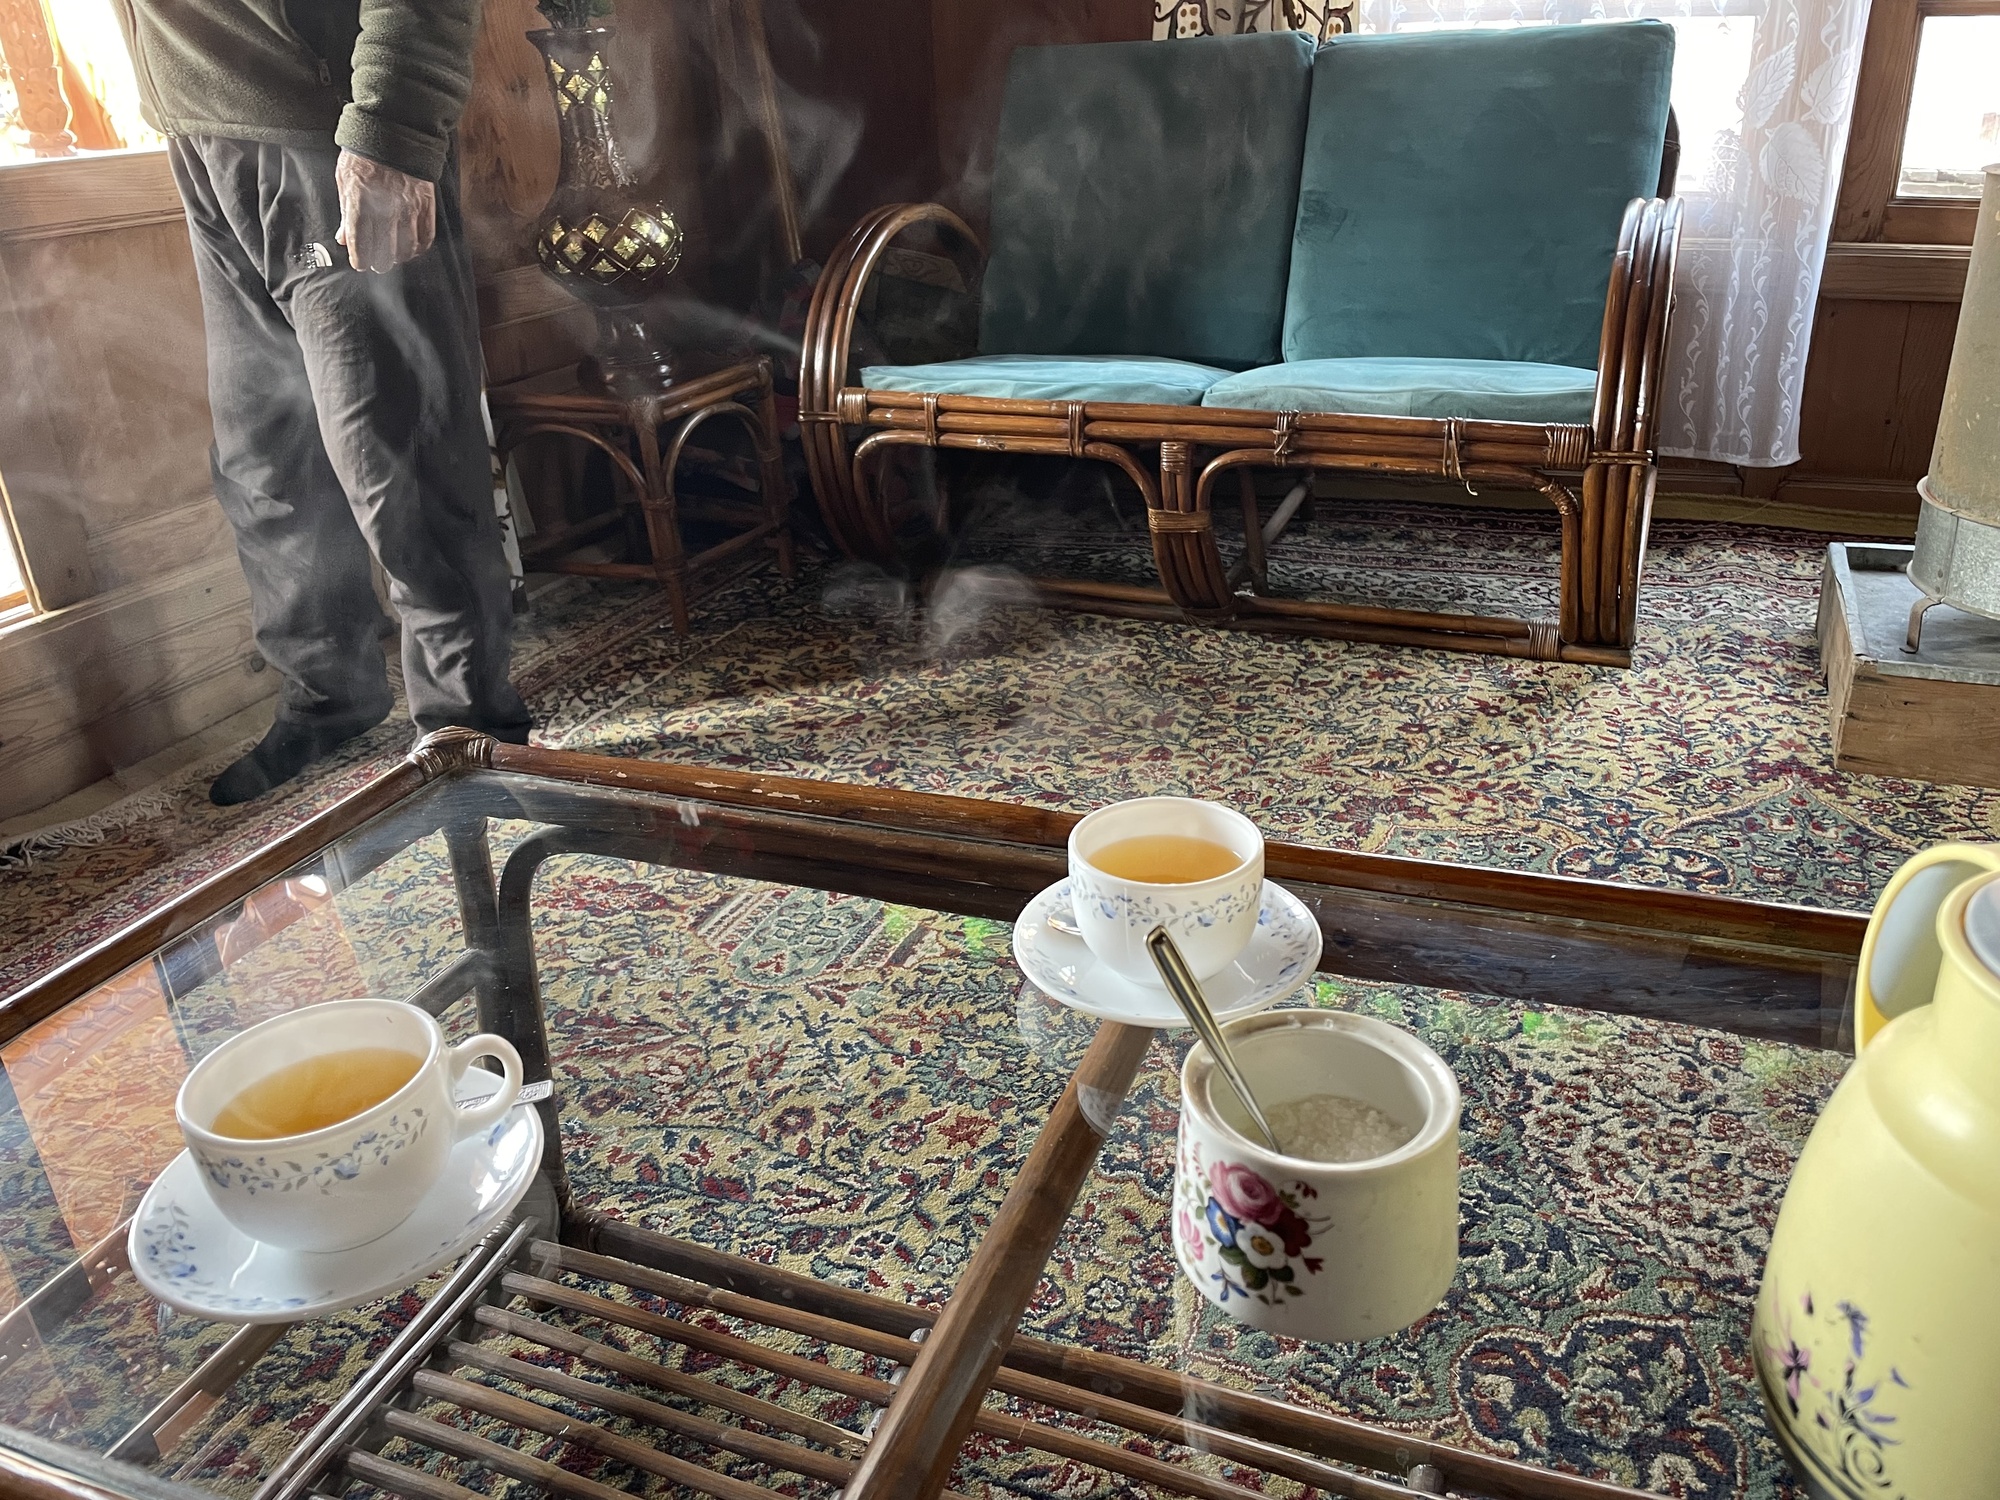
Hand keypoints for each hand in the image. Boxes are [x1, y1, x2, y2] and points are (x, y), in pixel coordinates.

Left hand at [334, 149, 436, 272]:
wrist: (393, 130)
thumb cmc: (364, 155)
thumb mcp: (345, 179)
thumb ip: (345, 212)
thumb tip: (343, 239)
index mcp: (360, 203)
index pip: (360, 244)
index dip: (360, 260)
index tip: (360, 263)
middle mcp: (385, 209)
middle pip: (383, 252)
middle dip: (379, 262)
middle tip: (378, 263)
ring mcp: (409, 208)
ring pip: (406, 249)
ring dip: (399, 257)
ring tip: (394, 256)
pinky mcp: (426, 205)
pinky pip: (426, 237)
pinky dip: (419, 247)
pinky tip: (413, 248)